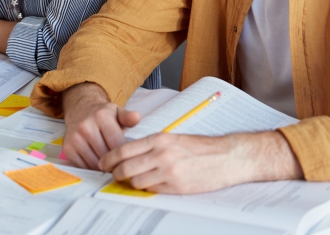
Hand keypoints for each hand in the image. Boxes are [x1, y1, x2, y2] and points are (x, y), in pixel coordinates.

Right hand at [62, 83, 140, 169]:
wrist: (80, 110)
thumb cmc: (103, 115)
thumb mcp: (117, 112)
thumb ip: (128, 117)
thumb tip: (137, 117)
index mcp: (101, 117)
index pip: (117, 145)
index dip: (125, 156)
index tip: (130, 160)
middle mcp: (86, 126)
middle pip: (106, 156)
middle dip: (115, 163)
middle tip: (121, 165)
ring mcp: (75, 138)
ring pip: (95, 164)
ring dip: (104, 168)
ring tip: (110, 164)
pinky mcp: (68, 148)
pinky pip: (83, 167)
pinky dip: (92, 168)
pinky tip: (98, 163)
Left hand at [99, 131, 302, 193]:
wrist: (226, 157)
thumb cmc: (200, 147)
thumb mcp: (172, 138)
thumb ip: (151, 145)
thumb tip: (129, 155)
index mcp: (159, 139)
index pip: (123, 150)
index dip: (108, 159)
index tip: (102, 163)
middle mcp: (161, 155)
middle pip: (125, 169)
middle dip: (115, 174)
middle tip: (112, 175)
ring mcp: (169, 172)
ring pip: (136, 182)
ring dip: (130, 183)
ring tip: (130, 181)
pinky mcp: (177, 188)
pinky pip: (152, 190)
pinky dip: (146, 189)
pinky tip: (148, 185)